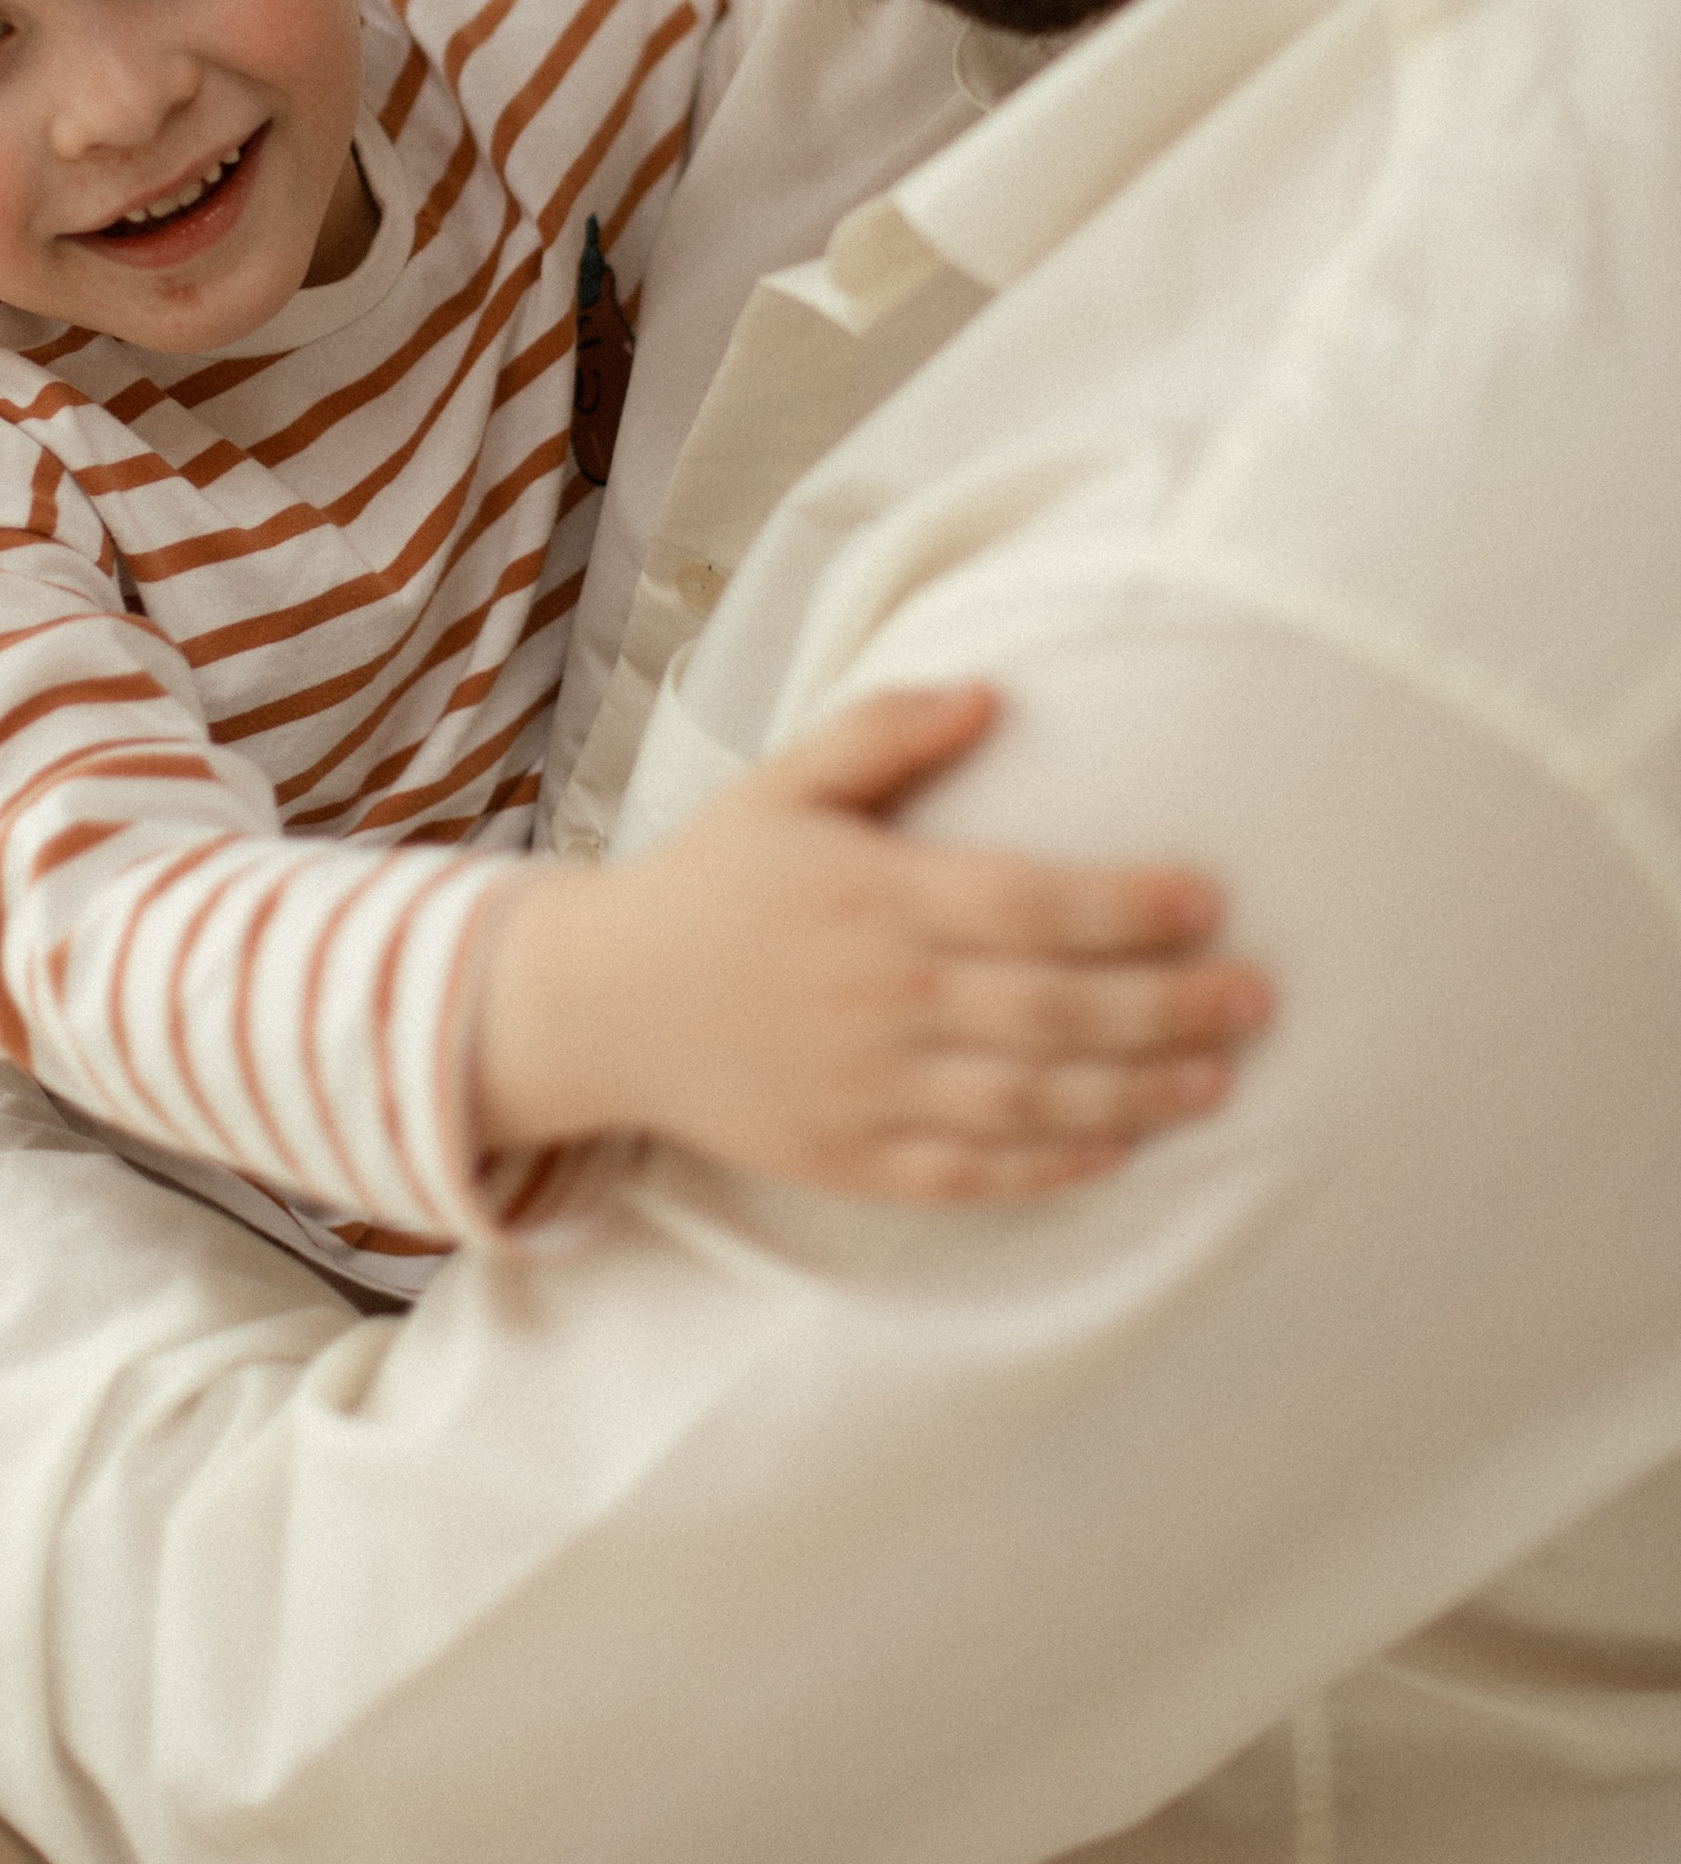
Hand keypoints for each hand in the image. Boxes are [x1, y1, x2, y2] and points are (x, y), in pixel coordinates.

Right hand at [473, 684, 1273, 1202]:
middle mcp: (883, 996)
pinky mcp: (852, 1156)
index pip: (1032, 903)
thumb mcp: (783, 784)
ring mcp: (868, 1086)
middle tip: (1258, 997)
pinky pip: (971, 1169)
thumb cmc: (712, 881)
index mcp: (876, 896)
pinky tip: (1116, 1147)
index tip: (1210, 899)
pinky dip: (1050, 1163)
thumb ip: (884, 732)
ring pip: (1030, 1099)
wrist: (605, 1005)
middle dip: (1168, 1005)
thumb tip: (991, 694)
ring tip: (1215, 1077)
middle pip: (1055, 1009)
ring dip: (1135, 1092)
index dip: (1129, 906)